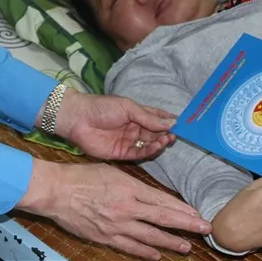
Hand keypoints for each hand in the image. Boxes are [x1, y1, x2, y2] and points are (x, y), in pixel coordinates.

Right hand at [18, 160, 211, 259]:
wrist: (57, 191)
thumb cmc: (82, 176)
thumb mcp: (112, 171)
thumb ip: (132, 184)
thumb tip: (151, 196)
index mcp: (129, 187)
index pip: (163, 201)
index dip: (182, 209)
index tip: (197, 214)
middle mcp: (127, 207)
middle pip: (163, 219)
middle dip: (186, 226)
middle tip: (204, 230)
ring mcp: (117, 225)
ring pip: (150, 237)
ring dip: (170, 242)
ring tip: (185, 247)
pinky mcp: (105, 237)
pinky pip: (130, 247)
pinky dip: (145, 252)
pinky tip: (157, 255)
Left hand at [51, 89, 176, 160]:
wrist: (79, 119)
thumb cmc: (103, 107)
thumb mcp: (128, 108)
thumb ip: (149, 118)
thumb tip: (172, 122)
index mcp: (136, 114)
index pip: (156, 118)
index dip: (169, 121)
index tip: (183, 124)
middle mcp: (134, 128)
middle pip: (155, 133)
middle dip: (166, 134)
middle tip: (176, 135)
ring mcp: (128, 141)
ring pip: (149, 145)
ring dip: (159, 143)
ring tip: (167, 140)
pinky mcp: (122, 154)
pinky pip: (139, 154)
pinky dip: (149, 151)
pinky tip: (157, 146)